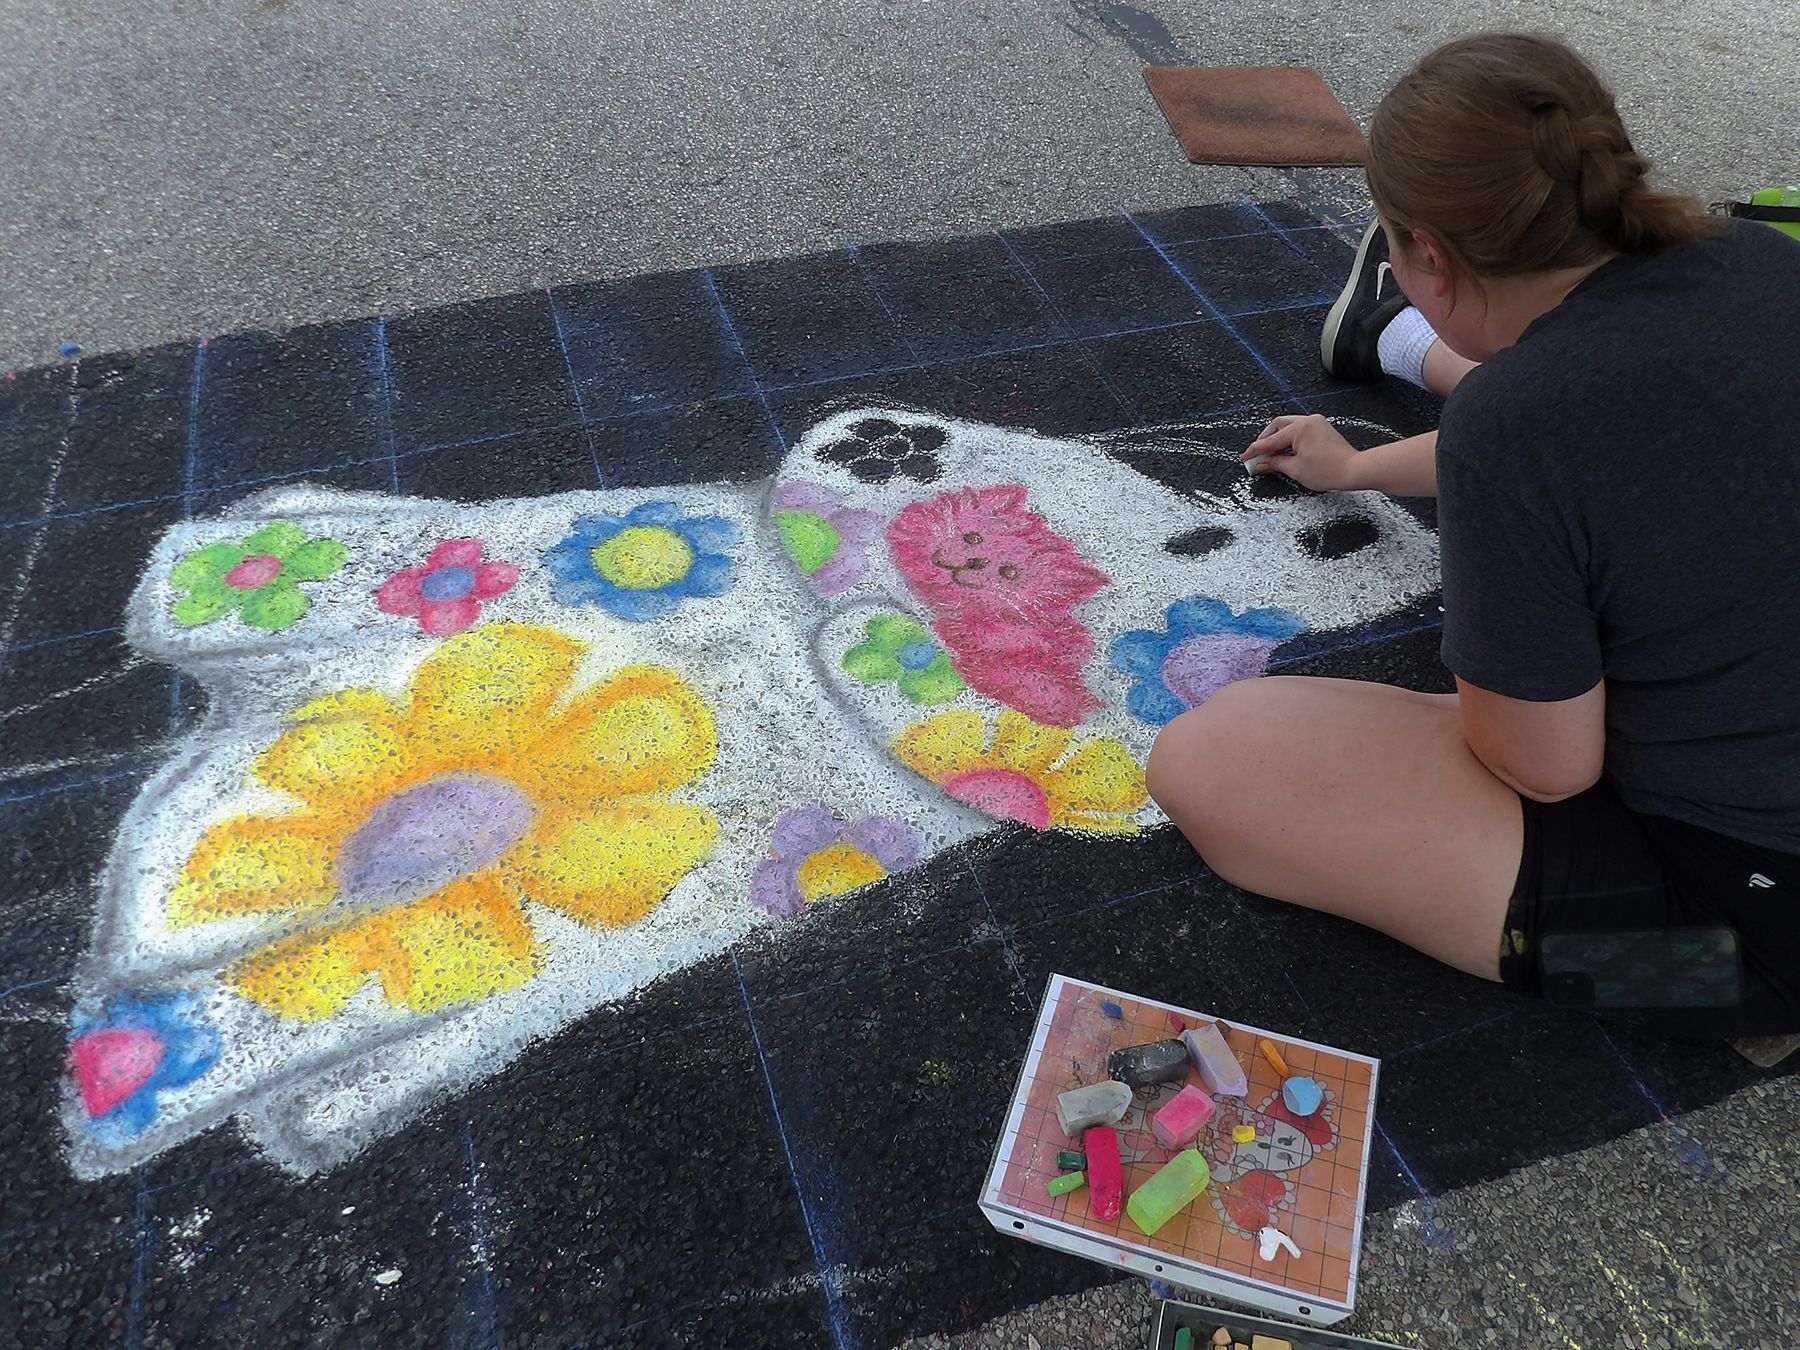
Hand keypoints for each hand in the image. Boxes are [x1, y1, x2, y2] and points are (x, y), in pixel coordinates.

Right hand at [1241, 414, 1361, 491]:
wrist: (1353, 470)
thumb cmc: (1329, 470)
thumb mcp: (1295, 469)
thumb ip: (1274, 464)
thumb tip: (1261, 463)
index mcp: (1299, 428)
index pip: (1270, 440)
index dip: (1256, 450)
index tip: (1247, 457)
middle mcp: (1308, 421)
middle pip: (1278, 426)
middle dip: (1266, 439)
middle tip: (1258, 454)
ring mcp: (1317, 423)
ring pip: (1289, 426)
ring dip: (1278, 439)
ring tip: (1272, 455)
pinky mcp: (1323, 428)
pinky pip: (1301, 429)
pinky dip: (1290, 438)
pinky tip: (1287, 451)